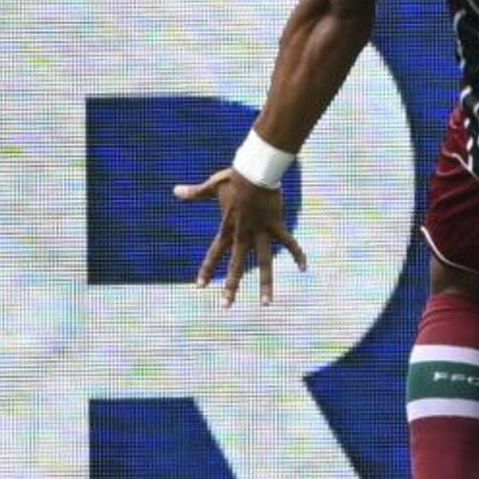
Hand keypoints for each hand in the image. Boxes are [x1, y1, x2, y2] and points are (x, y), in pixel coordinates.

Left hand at [175, 166, 306, 306]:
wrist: (255, 172)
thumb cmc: (234, 178)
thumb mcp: (212, 187)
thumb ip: (195, 193)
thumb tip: (175, 191)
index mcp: (228, 228)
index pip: (214, 254)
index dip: (207, 270)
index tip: (200, 286)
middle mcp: (243, 235)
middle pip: (236, 266)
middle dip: (230, 286)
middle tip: (225, 306)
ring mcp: (261, 232)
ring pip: (263, 263)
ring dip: (265, 284)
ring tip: (266, 304)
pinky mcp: (277, 225)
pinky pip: (289, 243)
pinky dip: (297, 255)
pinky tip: (303, 269)